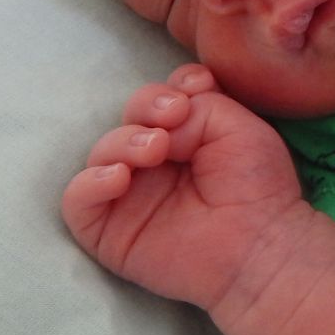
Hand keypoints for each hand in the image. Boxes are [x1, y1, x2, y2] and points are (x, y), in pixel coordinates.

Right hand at [62, 64, 307, 311]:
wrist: (258, 244)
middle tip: (172, 118)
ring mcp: (130, 195)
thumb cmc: (257, 185)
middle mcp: (154, 162)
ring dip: (122, 142)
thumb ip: (197, 104)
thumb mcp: (237, 124)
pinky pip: (76, 200)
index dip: (168, 91)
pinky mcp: (109, 230)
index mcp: (186, 136)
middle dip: (145, 107)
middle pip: (127, 118)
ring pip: (100, 152)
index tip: (193, 93)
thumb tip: (159, 121)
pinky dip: (90, 182)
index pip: (158, 99)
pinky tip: (119, 178)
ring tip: (154, 150)